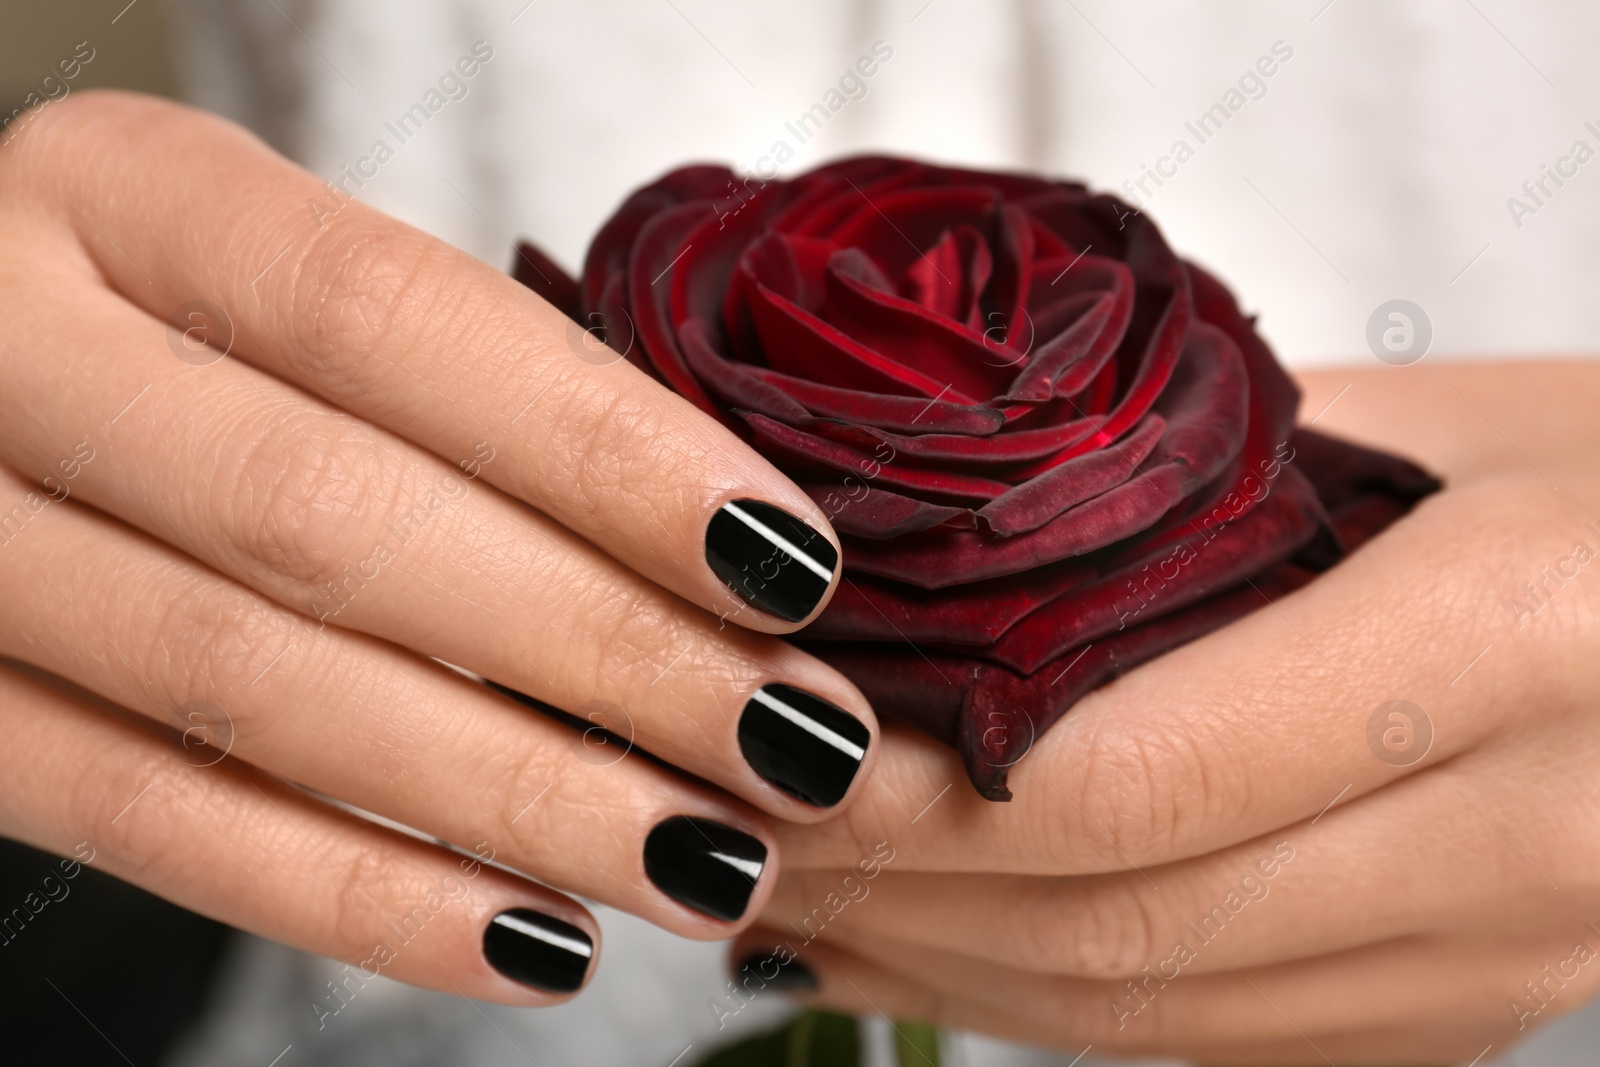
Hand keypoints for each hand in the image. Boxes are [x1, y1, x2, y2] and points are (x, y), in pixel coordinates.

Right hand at [0, 91, 881, 1003]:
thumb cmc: (188, 328)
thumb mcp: (286, 281)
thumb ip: (458, 377)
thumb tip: (729, 544)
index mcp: (120, 192)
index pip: (392, 317)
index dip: (608, 455)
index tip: (786, 564)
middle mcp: (0, 349)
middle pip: (335, 519)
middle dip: (600, 649)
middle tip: (787, 740)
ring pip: (259, 693)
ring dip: (520, 799)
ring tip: (708, 858)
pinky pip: (156, 829)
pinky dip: (368, 903)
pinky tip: (539, 941)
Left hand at [732, 360, 1599, 1062]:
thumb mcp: (1448, 423)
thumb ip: (1211, 474)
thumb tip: (980, 528)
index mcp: (1508, 638)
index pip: (1139, 774)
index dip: (928, 793)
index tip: (785, 749)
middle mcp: (1519, 836)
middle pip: (1124, 922)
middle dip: (899, 894)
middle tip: (739, 831)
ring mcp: (1503, 960)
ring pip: (1158, 1014)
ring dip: (947, 974)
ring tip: (798, 907)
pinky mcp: (1472, 1013)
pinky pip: (1221, 1044)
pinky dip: (1050, 1013)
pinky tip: (935, 960)